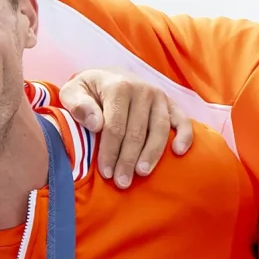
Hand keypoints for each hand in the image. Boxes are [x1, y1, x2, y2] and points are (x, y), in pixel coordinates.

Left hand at [60, 70, 193, 187]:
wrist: (110, 75)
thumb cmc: (89, 91)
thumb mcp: (73, 91)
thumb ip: (77, 105)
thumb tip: (95, 124)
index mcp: (118, 86)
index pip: (115, 126)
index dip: (110, 151)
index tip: (106, 173)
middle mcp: (142, 90)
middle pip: (136, 132)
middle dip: (128, 160)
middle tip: (122, 182)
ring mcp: (159, 97)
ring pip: (159, 130)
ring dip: (151, 154)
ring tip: (142, 173)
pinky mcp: (171, 103)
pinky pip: (183, 120)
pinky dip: (185, 136)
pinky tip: (178, 152)